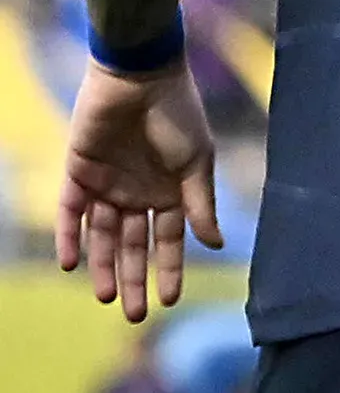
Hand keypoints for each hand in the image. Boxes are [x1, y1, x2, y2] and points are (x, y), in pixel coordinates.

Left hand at [58, 61, 221, 322]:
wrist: (140, 77)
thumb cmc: (177, 115)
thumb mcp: (196, 162)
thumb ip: (200, 204)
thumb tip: (216, 245)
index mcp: (170, 191)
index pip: (169, 239)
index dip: (171, 268)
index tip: (171, 301)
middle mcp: (138, 193)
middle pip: (133, 245)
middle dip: (134, 279)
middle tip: (132, 315)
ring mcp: (107, 185)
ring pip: (101, 235)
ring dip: (101, 266)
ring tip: (103, 296)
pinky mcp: (77, 173)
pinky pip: (69, 212)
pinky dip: (69, 237)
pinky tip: (71, 263)